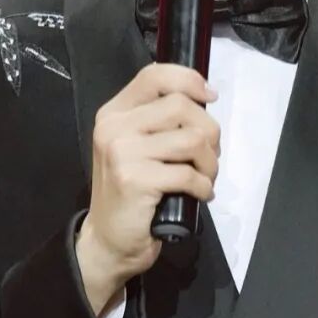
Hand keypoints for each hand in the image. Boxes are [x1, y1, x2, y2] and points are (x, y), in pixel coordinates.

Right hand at [76, 62, 219, 315]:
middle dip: (209, 133)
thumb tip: (204, 99)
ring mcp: (122, 152)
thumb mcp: (136, 148)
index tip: (209, 98)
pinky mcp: (135, 180)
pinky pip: (189, 175)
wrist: (108, 241)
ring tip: (205, 178)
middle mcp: (114, 127)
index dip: (189, 80)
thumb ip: (159, 121)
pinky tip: (199, 196)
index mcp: (114, 113)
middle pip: (181, 106)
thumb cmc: (130, 194)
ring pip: (192, 139)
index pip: (154, 76)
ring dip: (210, 163)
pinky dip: (203, 187)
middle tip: (207, 158)